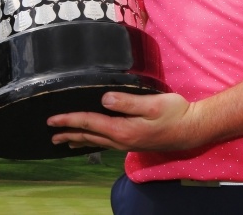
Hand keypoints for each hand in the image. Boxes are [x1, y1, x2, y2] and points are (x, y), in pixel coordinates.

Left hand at [47, 92, 205, 151]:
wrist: (191, 129)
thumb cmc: (175, 113)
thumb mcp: (152, 104)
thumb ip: (127, 102)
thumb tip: (104, 99)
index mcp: (123, 130)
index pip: (89, 123)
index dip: (70, 120)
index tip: (53, 119)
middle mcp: (122, 140)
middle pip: (88, 136)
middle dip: (69, 133)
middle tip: (51, 133)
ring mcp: (127, 143)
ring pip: (96, 142)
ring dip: (79, 139)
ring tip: (65, 140)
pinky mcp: (133, 142)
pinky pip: (106, 143)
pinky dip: (93, 141)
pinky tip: (92, 140)